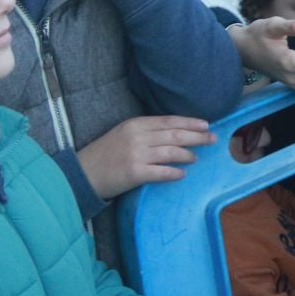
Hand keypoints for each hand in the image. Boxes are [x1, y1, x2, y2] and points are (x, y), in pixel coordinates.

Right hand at [76, 115, 215, 198]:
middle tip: (212, 139)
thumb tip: (176, 133)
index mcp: (136, 124)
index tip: (206, 125)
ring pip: (172, 152)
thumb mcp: (124, 134)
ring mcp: (136, 154)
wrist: (81, 173)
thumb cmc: (105, 154)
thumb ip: (146, 131)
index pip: (169, 121)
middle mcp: (138, 136)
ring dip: (188, 155)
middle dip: (197, 137)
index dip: (190, 122)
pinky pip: (162, 172)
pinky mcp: (134, 173)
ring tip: (196, 158)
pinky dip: (174, 173)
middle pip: (175, 135)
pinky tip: (182, 174)